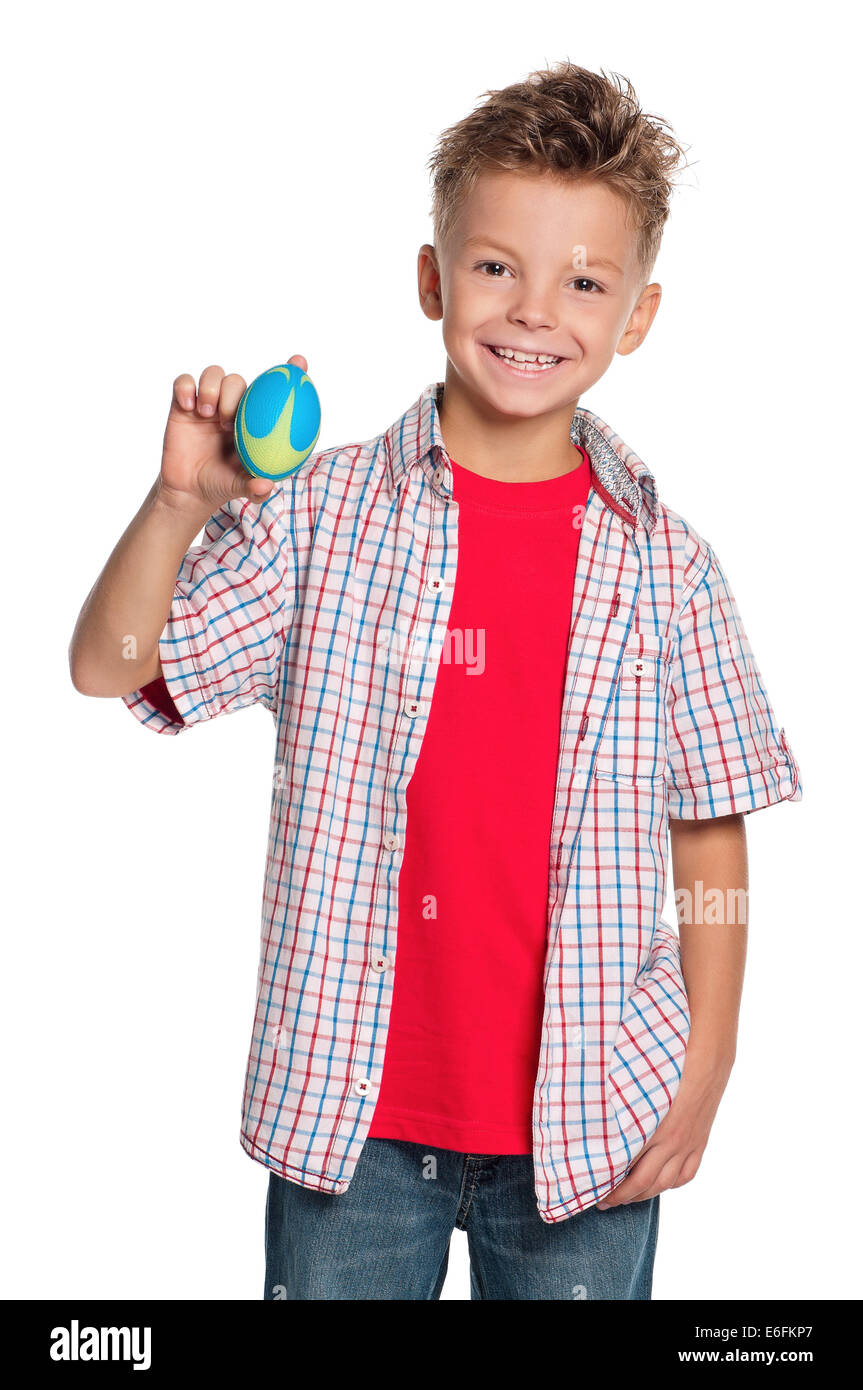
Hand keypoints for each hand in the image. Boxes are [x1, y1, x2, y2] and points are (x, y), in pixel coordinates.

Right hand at [157, 357, 307, 516]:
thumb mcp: (241, 487)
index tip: (300, 362)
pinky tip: (188, 406)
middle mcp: (231, 406)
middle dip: (233, 393)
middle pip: (237, 381)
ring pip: (213, 374)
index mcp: (253, 421)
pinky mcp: (183, 404)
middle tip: (227, 420)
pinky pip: (184, 382)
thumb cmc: (221, 483)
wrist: (188, 489)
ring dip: (211, 388)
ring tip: (207, 413)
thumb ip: (255, 488)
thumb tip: (267, 486)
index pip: (272, 391)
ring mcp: (207, 403)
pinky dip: (186, 388)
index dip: (288, 373)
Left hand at [596, 1055, 731, 1208]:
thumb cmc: (670, 1063)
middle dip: (620, 1196)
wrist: (708, 1056)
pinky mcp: (700, 1142)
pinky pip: (686, 1174)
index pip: (626, 1164)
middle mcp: (672, 1141)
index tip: (590, 1183)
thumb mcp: (640, 1082)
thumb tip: (598, 1114)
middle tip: (602, 1202)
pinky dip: (671, 1184)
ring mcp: (688, 1144)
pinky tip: (659, 1186)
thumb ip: (622, 1103)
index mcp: (653, 1126)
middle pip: (643, 1181)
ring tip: (626, 1200)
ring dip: (643, 1196)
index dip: (608, 1177)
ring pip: (664, 1183)